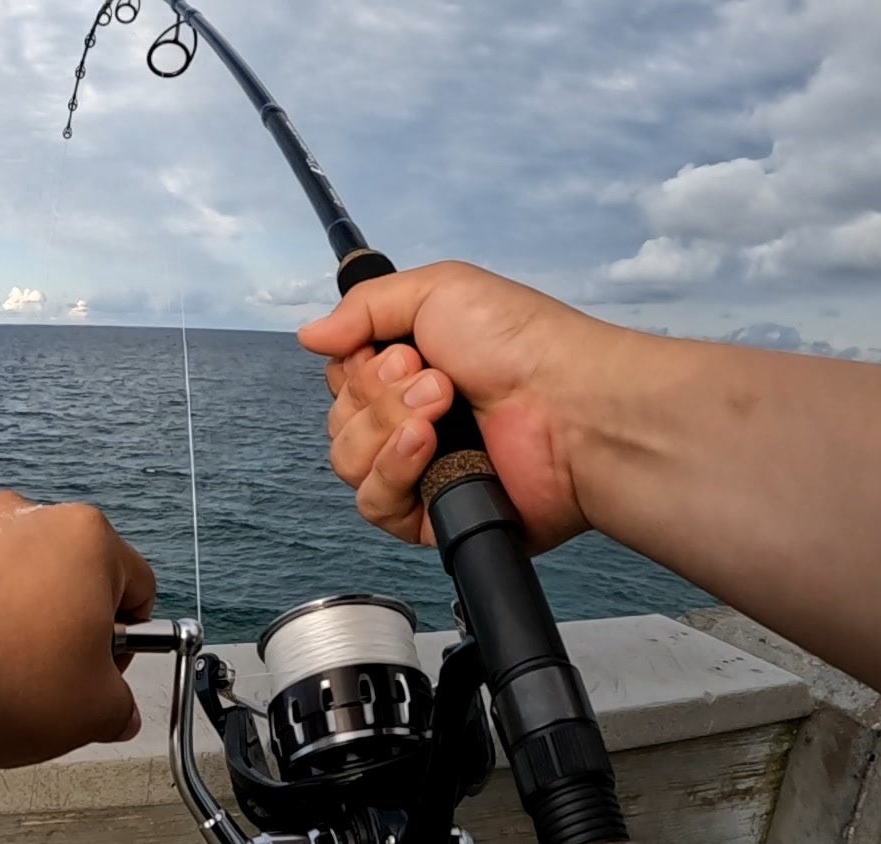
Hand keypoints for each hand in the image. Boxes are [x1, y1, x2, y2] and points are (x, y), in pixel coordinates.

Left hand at [0, 490, 155, 768]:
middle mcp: (30, 514)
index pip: (136, 587)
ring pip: (16, 574)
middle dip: (67, 622)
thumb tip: (115, 712)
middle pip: (72, 574)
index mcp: (88, 538)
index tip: (102, 673)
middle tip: (48, 675)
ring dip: (17, 612)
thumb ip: (120, 706)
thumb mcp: (93, 710)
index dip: (126, 640)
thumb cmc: (8, 681)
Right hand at [298, 261, 634, 552]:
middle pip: (339, 421)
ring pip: (347, 462)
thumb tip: (308, 334)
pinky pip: (373, 504)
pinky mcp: (430, 516)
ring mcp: (419, 471)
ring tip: (442, 411)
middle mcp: (410, 421)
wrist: (571, 409)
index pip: (341, 382)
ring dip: (387, 429)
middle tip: (438, 380)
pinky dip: (394, 471)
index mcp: (410, 373)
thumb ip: (362, 307)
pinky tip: (428, 449)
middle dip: (378, 397)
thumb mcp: (437, 290)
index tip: (403, 353)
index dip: (359, 371)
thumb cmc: (520, 344)